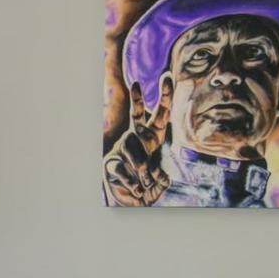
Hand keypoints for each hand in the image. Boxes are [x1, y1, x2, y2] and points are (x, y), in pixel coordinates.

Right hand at [103, 79, 171, 205]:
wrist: (127, 200)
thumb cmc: (146, 188)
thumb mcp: (158, 184)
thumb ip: (161, 181)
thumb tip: (163, 179)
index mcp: (153, 138)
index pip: (161, 115)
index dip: (165, 97)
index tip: (166, 77)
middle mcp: (137, 139)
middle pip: (138, 116)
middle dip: (138, 100)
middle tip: (135, 84)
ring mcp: (123, 150)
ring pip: (131, 149)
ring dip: (141, 166)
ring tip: (146, 181)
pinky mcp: (111, 162)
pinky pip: (121, 168)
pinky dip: (131, 181)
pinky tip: (138, 189)